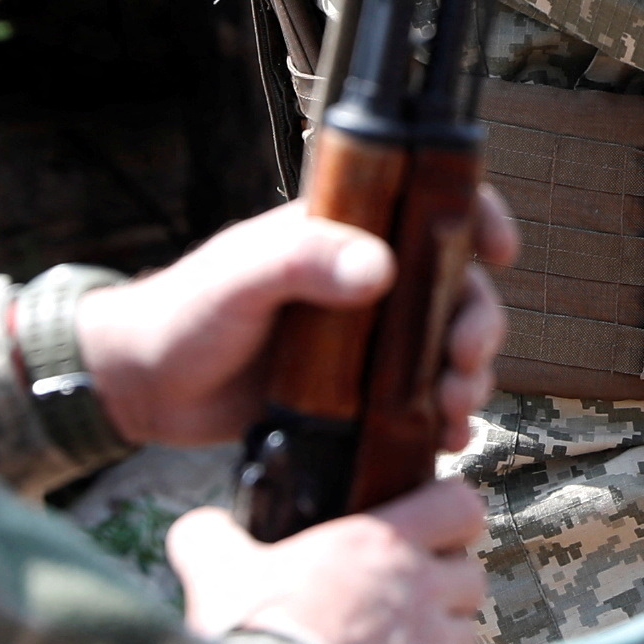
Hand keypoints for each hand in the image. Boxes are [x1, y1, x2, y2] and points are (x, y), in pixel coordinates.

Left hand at [73, 188, 520, 453]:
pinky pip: (418, 402)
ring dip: (468, 378)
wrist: (143, 388)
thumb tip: (378, 267)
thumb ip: (301, 262)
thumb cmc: (183, 313)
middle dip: (479, 323)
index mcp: (344, 232)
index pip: (429, 204)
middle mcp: (364, 280)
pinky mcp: (357, 393)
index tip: (501, 251)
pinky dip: (441, 420)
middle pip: (456, 288)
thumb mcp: (239, 278)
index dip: (478, 216)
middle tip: (466, 363)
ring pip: (445, 349)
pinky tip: (443, 439)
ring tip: (453, 412)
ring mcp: (365, 338)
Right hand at [169, 479, 497, 643]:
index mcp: (379, 542)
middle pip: (472, 576)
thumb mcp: (217, 569)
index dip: (453, 516)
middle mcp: (420, 589)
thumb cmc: (253, 631)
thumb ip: (211, 538)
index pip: (458, 505)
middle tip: (407, 608)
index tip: (433, 532)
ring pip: (472, 639)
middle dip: (447, 591)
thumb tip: (197, 526)